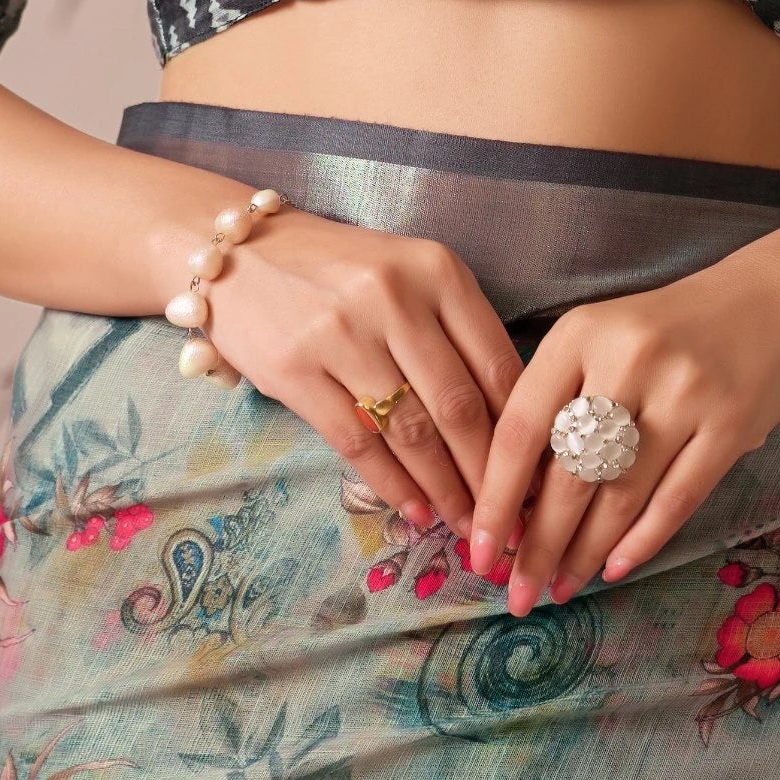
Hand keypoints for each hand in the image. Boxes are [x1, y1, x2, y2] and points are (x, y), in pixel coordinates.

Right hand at [191, 207, 525, 542]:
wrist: (240, 254)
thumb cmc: (338, 270)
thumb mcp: (408, 276)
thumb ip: (453, 333)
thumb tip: (506, 421)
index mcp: (435, 269)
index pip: (494, 362)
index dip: (522, 429)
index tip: (538, 474)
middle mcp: (393, 297)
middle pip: (457, 405)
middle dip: (488, 475)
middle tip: (508, 521)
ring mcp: (341, 333)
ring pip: (411, 431)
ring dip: (445, 490)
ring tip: (466, 526)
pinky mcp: (295, 370)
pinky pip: (358, 442)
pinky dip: (393, 485)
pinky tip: (415, 510)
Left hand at [468, 240, 779, 615]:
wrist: (772, 301)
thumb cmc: (666, 329)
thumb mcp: (601, 337)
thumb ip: (560, 399)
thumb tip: (513, 498)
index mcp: (581, 332)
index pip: (522, 427)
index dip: (496, 496)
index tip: (479, 550)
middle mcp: (629, 358)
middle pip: (569, 472)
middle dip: (538, 545)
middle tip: (520, 594)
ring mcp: (684, 392)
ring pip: (619, 495)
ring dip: (585, 553)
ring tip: (562, 587)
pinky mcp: (730, 425)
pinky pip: (675, 500)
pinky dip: (641, 542)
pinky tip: (615, 568)